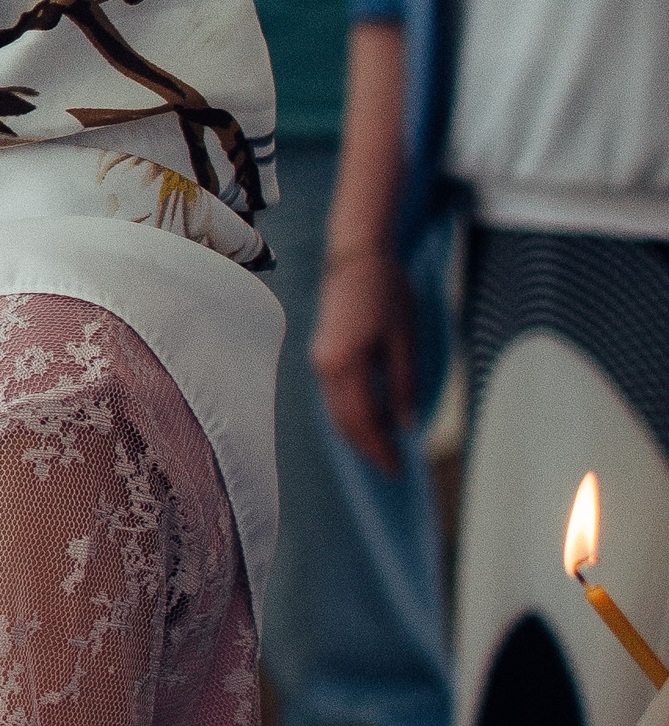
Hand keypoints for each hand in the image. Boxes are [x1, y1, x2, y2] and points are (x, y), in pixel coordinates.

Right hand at [310, 249, 416, 472]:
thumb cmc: (387, 291)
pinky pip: (335, 395)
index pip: (360, 418)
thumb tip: (406, 425)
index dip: (378, 447)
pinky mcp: (323, 354)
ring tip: (383, 450)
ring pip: (336, 410)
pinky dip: (351, 414)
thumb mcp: (405, 338)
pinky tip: (371, 420)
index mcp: (344, 362)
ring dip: (357, 433)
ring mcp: (320, 360)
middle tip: (392, 469)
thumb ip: (403, 383)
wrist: (356, 257)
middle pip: (342, 420)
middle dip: (366, 447)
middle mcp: (324, 365)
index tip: (397, 469)